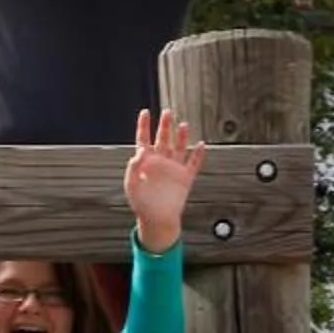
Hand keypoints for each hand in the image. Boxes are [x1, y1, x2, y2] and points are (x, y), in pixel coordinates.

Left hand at [124, 108, 206, 254]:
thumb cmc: (142, 205)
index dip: (144, 126)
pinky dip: (198, 155)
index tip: (145, 112)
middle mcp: (160, 162)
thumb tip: (138, 152)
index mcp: (146, 163)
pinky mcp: (185, 178)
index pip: (144, 139)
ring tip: (183, 125)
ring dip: (181, 136)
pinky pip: (194, 164)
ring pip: (179, 147)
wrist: (157, 220)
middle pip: (163, 139)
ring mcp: (173, 169)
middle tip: (167, 112)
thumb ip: (133, 169)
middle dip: (165, 125)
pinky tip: (201, 145)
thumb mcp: (131, 186)